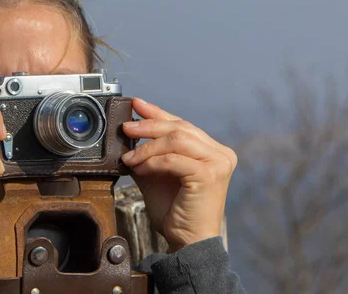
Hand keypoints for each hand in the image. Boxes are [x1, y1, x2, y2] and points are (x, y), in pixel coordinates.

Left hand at [121, 98, 236, 252]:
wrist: (187, 241)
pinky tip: (139, 168)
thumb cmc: (175, 211)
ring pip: (177, 140)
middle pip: (180, 128)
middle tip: (127, 127)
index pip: (182, 125)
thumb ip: (149, 153)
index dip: (158, 113)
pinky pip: (173, 160)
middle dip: (149, 125)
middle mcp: (220, 154)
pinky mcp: (209, 175)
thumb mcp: (157, 174)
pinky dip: (152, 162)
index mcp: (212, 151)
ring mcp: (218, 163)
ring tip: (130, 157)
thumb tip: (129, 132)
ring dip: (148, 146)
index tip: (137, 104)